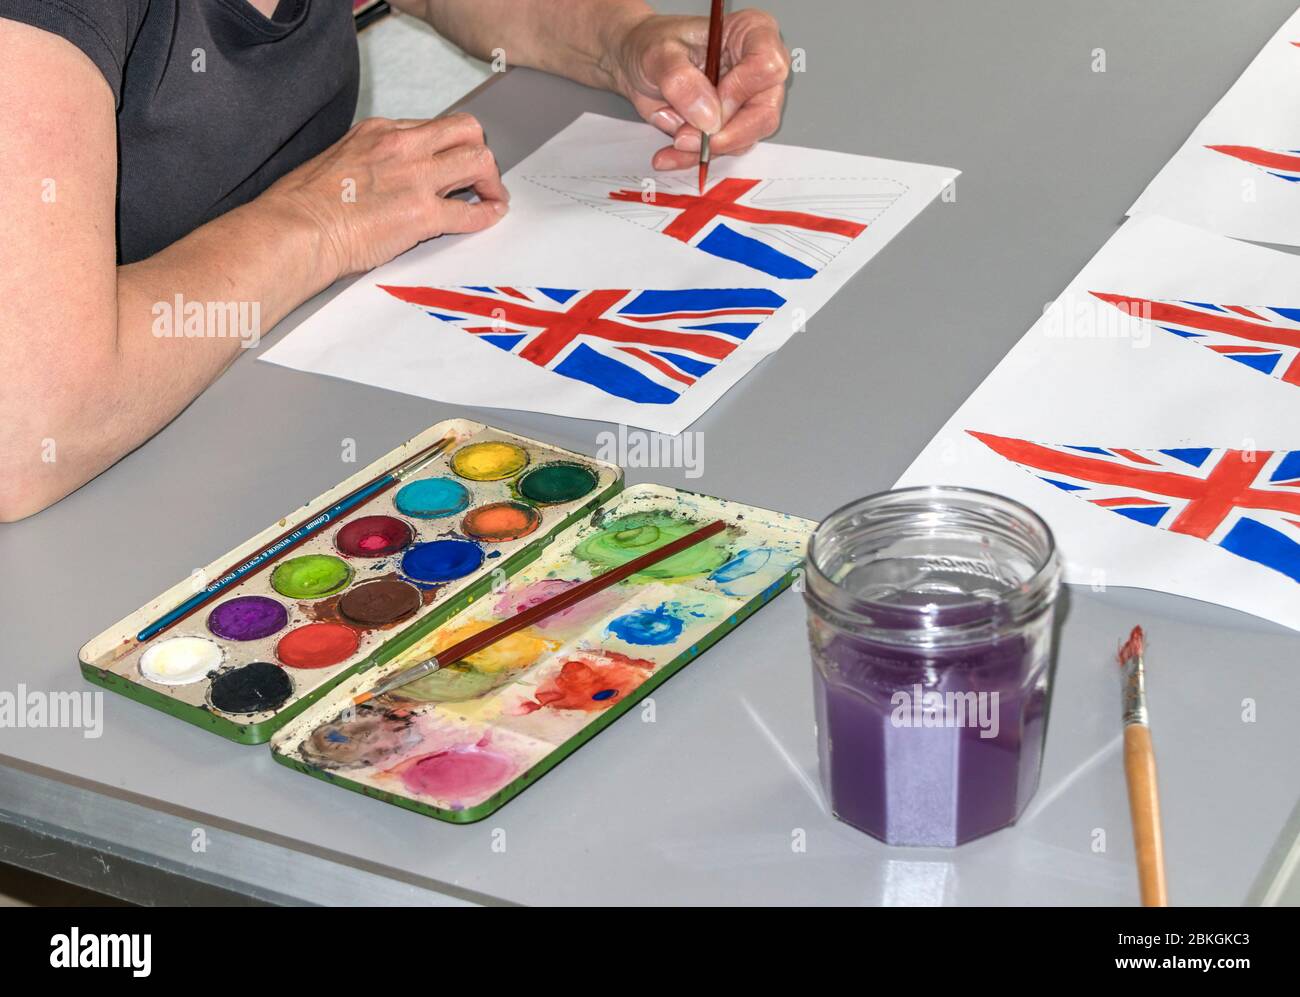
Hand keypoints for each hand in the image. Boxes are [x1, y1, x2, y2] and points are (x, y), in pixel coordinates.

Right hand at [261, 113, 508, 281]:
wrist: (295, 229)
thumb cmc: (303, 204)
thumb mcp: (338, 160)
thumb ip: (370, 162)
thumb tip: (385, 179)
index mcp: (380, 132)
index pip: (433, 127)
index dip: (450, 147)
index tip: (453, 162)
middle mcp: (402, 146)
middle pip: (466, 130)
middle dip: (480, 152)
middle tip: (481, 177)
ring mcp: (415, 178)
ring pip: (477, 161)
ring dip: (491, 181)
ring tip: (491, 197)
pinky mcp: (422, 213)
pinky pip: (471, 212)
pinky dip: (487, 215)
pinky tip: (490, 217)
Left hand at [607, 8, 789, 170]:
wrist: (636, 64)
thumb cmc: (651, 44)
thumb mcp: (658, 54)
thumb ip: (681, 82)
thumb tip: (708, 118)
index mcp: (749, 34)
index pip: (767, 66)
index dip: (740, 91)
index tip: (709, 105)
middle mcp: (755, 69)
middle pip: (764, 113)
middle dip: (724, 134)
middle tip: (685, 137)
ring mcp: (746, 101)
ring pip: (744, 139)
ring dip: (704, 148)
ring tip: (672, 137)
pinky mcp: (731, 126)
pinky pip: (722, 151)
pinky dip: (694, 157)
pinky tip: (670, 154)